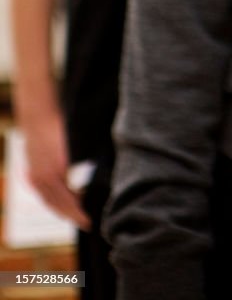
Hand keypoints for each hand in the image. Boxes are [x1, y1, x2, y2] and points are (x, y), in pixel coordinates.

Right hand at [20, 106, 90, 229]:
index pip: (70, 202)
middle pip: (59, 206)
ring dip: (62, 211)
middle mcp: (44, 179)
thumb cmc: (61, 128)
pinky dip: (53, 202)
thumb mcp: (75, 147)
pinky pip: (44, 195)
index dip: (80, 214)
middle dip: (73, 216)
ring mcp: (36, 178)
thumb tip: (90, 183)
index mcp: (56, 174)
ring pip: (50, 202)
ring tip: (76, 216)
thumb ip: (81, 167)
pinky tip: (60, 204)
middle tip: (87, 223)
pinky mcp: (33, 174)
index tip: (91, 222)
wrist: (39, 115)